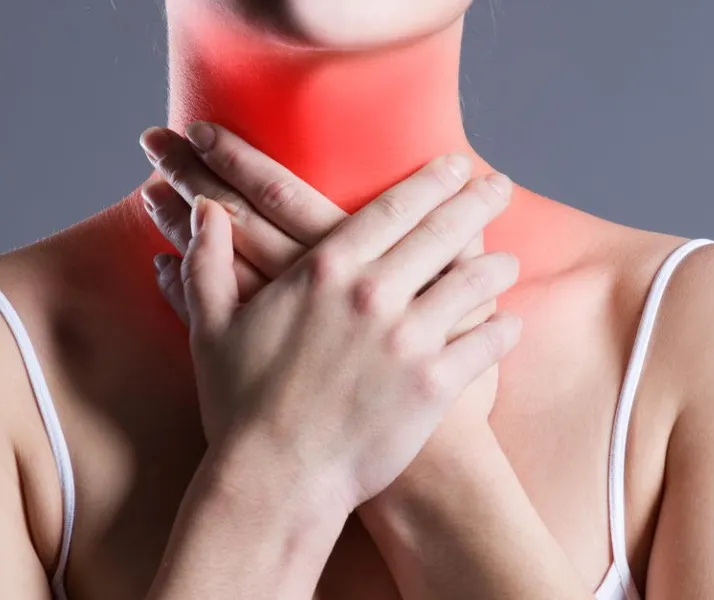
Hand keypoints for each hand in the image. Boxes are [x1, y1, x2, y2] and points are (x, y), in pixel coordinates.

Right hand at [143, 123, 520, 510]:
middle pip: (442, 232)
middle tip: (499, 186)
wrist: (274, 481)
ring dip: (496, 266)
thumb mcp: (211, 326)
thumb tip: (203, 212)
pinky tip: (510, 323)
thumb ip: (207, 261)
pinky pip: (484, 344)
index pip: (393, 209)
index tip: (454, 165)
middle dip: (476, 204)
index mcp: (325, 270)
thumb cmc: (239, 406)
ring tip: (508, 259)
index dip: (430, 182)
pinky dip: (501, 330)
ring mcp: (408, 339)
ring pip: (472, 284)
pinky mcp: (434, 386)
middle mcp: (373, 294)